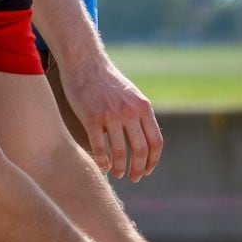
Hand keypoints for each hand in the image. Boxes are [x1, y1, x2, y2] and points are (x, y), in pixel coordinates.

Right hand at [64, 58, 163, 180]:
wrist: (85, 63)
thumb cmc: (108, 81)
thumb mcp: (132, 95)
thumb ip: (140, 115)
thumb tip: (147, 139)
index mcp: (143, 108)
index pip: (156, 142)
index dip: (153, 161)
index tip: (147, 170)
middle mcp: (130, 112)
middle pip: (140, 150)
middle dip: (139, 169)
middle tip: (134, 178)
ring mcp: (110, 115)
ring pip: (119, 152)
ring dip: (120, 168)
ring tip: (118, 174)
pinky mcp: (91, 118)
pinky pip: (99, 147)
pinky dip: (102, 161)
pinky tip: (103, 167)